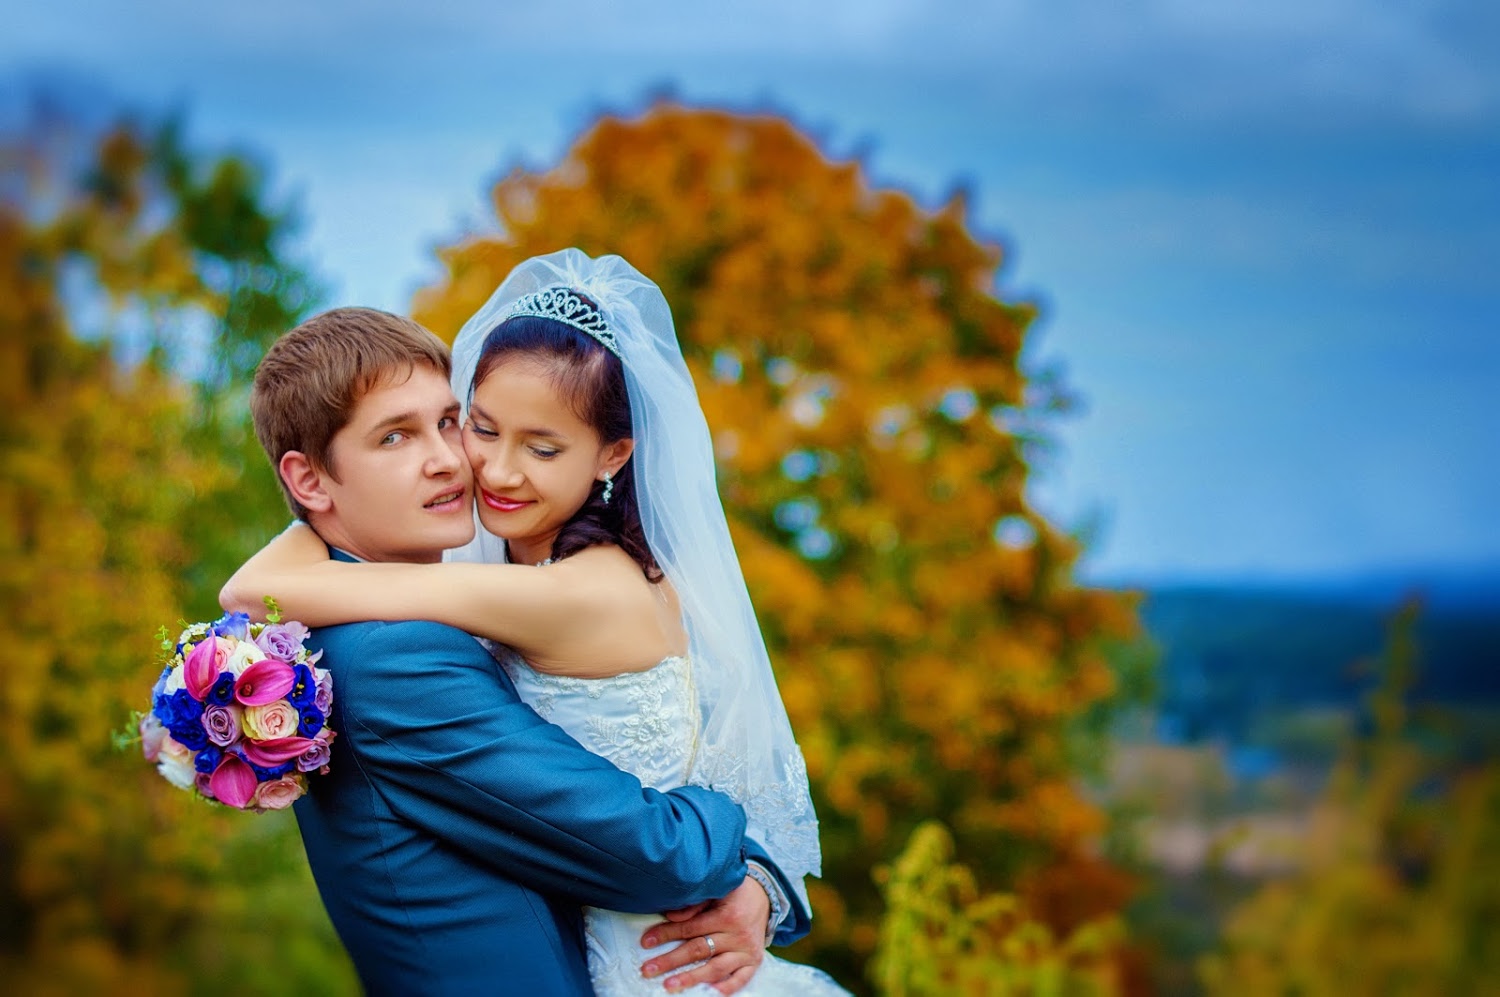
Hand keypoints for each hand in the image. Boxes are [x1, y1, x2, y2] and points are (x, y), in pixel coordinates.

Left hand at [640, 875, 769, 993]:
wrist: (765, 897)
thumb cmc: (735, 893)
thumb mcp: (717, 890)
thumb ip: (695, 904)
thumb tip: (670, 915)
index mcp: (726, 915)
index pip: (690, 928)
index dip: (667, 934)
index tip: (646, 942)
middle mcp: (737, 935)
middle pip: (698, 950)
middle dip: (671, 961)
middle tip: (649, 969)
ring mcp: (746, 951)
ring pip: (715, 968)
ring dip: (691, 978)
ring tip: (670, 985)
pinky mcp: (754, 961)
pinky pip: (740, 979)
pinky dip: (726, 988)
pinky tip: (710, 993)